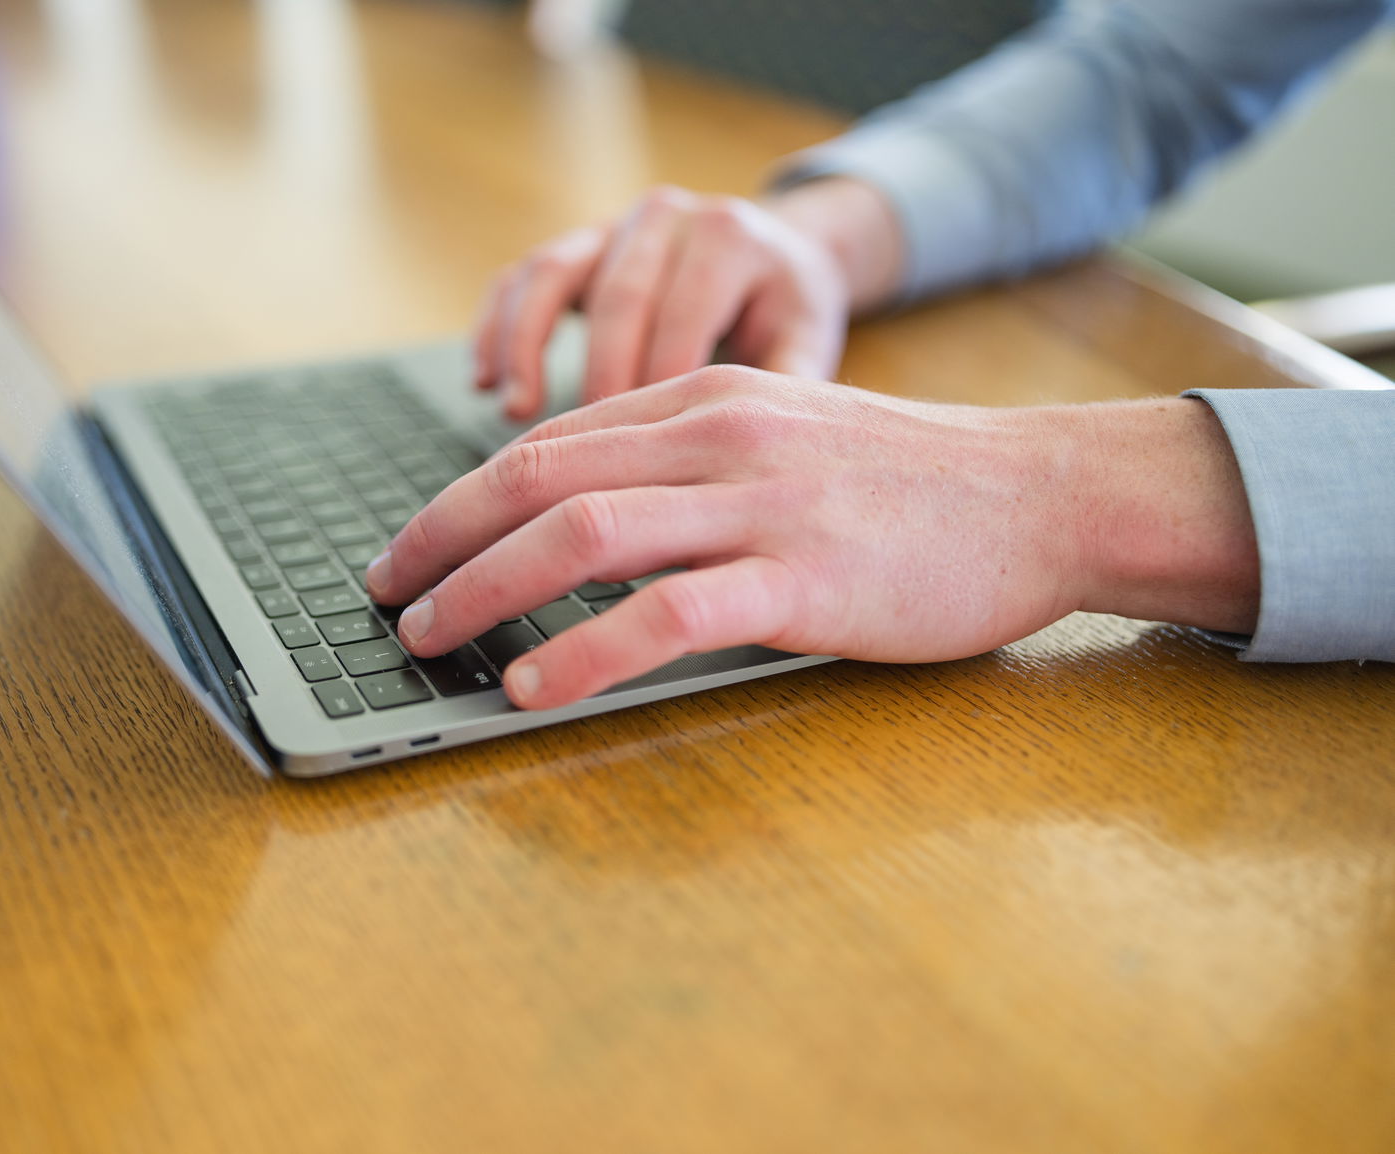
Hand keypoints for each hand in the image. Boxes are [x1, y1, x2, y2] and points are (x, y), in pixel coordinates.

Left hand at [367, 366, 1259, 708]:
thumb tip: (573, 507)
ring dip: (486, 590)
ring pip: (583, 534)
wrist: (1037, 494)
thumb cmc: (902, 480)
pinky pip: (666, 613)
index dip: (456, 502)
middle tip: (387, 598)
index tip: (407, 553)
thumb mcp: (779, 434)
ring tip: (432, 640)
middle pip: (537, 479)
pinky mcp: (804, 578)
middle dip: (441, 541)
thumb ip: (680, 458)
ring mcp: (761, 503)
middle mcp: (718, 434)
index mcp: (702, 398)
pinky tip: (533, 687)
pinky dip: (583, 651)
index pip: (545, 444)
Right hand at [472, 182, 889, 420]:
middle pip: (617, 299)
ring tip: (516, 411)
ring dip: (526, 345)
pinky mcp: (575, 244)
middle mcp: (666, 217)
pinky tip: (483, 381)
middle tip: (586, 461)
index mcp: (728, 237)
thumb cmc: (785, 313)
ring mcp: (613, 224)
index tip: (646, 463)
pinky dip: (497, 327)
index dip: (660, 389)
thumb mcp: (805, 343)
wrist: (776, 253)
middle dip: (598, 381)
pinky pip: (519, 277)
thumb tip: (756, 457)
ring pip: (552, 273)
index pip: (683, 318)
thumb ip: (785, 389)